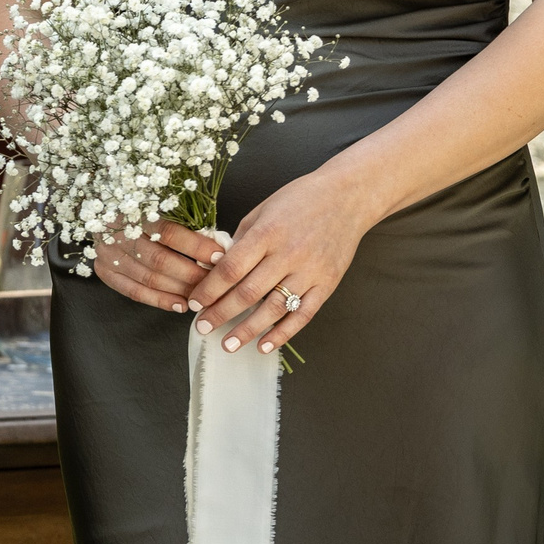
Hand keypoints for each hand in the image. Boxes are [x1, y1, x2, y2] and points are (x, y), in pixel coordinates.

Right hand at [91, 219, 223, 313]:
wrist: (99, 210)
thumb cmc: (135, 207)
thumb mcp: (155, 204)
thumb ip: (181, 222)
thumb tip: (215, 246)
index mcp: (132, 211)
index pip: (169, 232)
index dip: (196, 246)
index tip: (219, 256)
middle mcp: (117, 234)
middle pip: (160, 260)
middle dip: (192, 274)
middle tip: (215, 281)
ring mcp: (108, 255)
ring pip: (150, 279)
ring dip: (179, 290)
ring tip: (202, 296)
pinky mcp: (104, 271)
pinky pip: (135, 292)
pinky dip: (160, 301)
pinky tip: (180, 305)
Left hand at [185, 169, 372, 357]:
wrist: (347, 197)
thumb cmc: (300, 199)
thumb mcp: (262, 209)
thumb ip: (241, 239)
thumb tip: (217, 265)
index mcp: (267, 233)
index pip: (231, 269)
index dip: (210, 289)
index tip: (195, 302)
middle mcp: (288, 254)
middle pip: (249, 292)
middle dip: (221, 313)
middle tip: (202, 327)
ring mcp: (310, 271)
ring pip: (275, 309)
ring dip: (248, 330)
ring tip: (229, 345)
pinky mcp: (328, 284)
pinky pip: (304, 315)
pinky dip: (284, 333)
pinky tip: (265, 345)